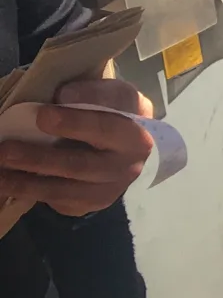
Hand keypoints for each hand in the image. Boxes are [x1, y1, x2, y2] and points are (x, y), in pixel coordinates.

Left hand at [0, 78, 155, 216]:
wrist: (127, 149)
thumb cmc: (115, 115)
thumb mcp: (114, 96)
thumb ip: (93, 92)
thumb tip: (62, 96)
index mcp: (136, 137)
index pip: (107, 129)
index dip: (75, 123)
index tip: (43, 115)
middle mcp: (126, 169)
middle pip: (80, 165)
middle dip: (40, 159)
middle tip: (5, 149)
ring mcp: (107, 191)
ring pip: (63, 189)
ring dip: (25, 181)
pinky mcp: (88, 204)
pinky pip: (55, 201)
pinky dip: (27, 192)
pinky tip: (6, 183)